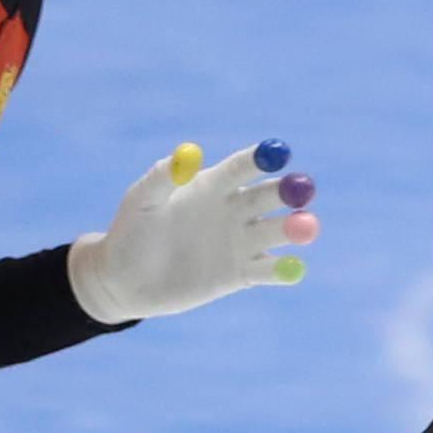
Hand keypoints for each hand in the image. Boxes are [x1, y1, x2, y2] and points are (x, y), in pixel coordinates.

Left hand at [67, 139, 318, 324]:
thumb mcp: (141, 200)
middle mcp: (234, 210)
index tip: (279, 152)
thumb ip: (162, 177)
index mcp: (213, 185)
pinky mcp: (241, 274)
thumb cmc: (131, 231)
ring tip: (306, 226)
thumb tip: (186, 156)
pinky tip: (292, 270)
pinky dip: (282, 271)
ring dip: (295, 228)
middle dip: (288, 191)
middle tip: (303, 188)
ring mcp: (240, 242)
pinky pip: (268, 271)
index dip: (261, 159)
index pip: (242, 167)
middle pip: (269, 197)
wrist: (125, 279)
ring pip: (276, 231)